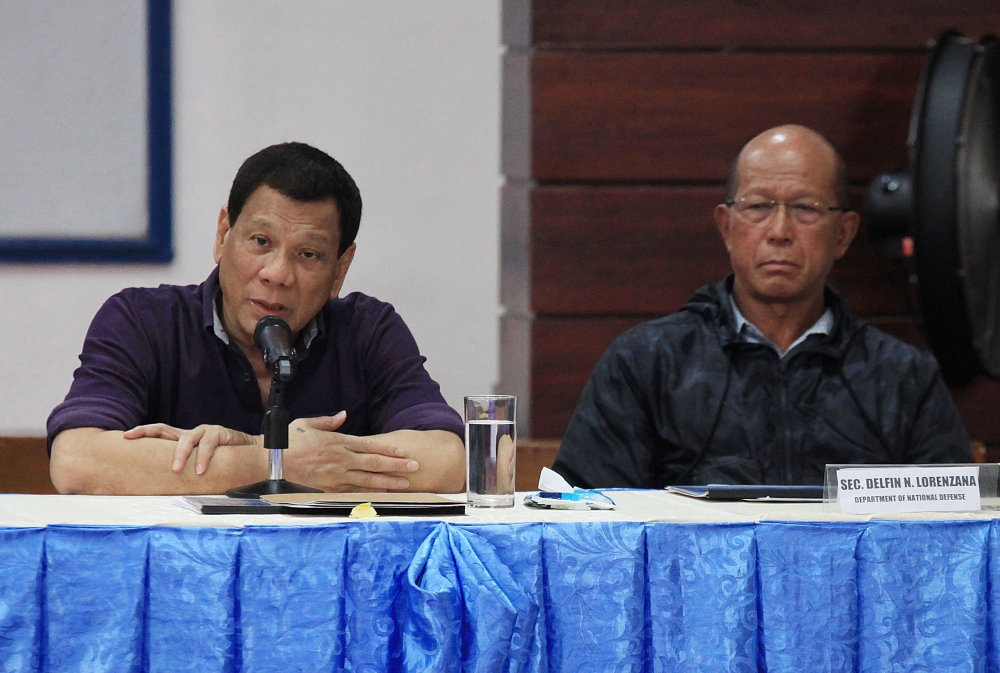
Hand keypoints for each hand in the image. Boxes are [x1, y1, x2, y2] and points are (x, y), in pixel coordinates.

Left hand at [125, 423, 260, 474]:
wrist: (250, 453)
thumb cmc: (221, 461)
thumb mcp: (197, 464)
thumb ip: (184, 469)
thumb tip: (160, 486)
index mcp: (181, 439)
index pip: (158, 431)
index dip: (142, 432)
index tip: (126, 437)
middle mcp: (190, 433)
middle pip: (165, 428)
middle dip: (149, 434)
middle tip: (133, 443)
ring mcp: (204, 432)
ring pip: (187, 438)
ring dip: (180, 454)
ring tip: (176, 469)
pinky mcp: (220, 434)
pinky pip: (209, 444)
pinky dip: (203, 458)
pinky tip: (201, 470)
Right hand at [285, 412, 419, 491]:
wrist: (272, 462)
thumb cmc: (289, 442)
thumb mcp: (307, 424)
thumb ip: (328, 421)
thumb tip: (343, 415)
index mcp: (337, 442)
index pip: (369, 446)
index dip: (389, 449)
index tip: (404, 451)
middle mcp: (340, 460)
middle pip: (374, 463)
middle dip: (396, 466)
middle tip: (414, 467)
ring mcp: (335, 476)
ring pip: (367, 480)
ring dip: (388, 482)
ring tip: (405, 483)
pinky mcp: (329, 488)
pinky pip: (353, 491)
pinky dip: (369, 493)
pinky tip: (382, 494)